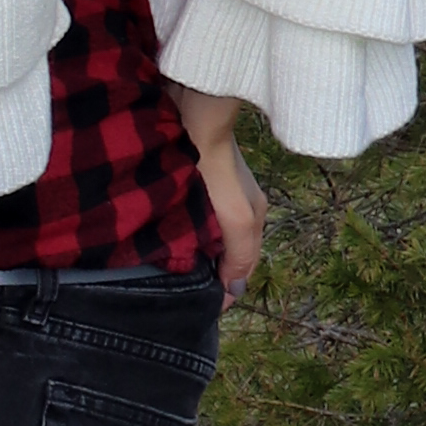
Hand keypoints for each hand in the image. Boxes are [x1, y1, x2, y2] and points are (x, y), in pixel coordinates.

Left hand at [183, 96, 267, 296]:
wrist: (193, 115)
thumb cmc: (215, 165)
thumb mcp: (236, 215)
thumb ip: (239, 252)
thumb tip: (235, 290)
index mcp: (254, 216)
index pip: (244, 267)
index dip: (225, 291)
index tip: (204, 310)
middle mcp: (241, 206)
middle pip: (229, 254)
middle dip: (213, 276)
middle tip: (186, 296)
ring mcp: (219, 194)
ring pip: (212, 237)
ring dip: (198, 257)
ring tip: (175, 274)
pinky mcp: (198, 183)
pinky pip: (197, 220)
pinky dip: (188, 236)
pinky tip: (170, 242)